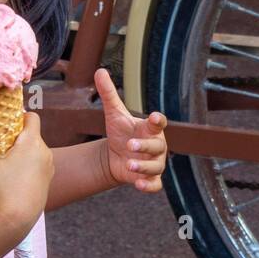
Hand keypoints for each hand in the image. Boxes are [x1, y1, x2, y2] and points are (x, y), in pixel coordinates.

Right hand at [0, 110, 53, 235]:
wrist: (16, 220)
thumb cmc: (3, 189)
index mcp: (33, 143)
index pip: (32, 117)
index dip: (19, 116)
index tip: (6, 123)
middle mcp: (45, 153)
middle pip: (32, 136)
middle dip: (16, 138)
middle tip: (0, 144)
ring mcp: (48, 170)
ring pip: (35, 153)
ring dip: (21, 154)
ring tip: (5, 163)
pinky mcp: (46, 184)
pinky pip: (37, 167)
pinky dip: (26, 167)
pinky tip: (12, 178)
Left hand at [93, 67, 168, 191]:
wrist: (115, 157)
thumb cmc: (120, 133)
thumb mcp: (114, 114)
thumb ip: (109, 94)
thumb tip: (99, 70)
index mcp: (150, 129)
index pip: (159, 123)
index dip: (158, 120)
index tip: (155, 117)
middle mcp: (156, 146)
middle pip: (157, 146)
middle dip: (145, 146)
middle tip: (129, 145)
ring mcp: (154, 163)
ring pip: (155, 166)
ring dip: (144, 166)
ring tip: (129, 164)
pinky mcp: (149, 179)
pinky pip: (155, 185)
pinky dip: (149, 186)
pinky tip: (139, 185)